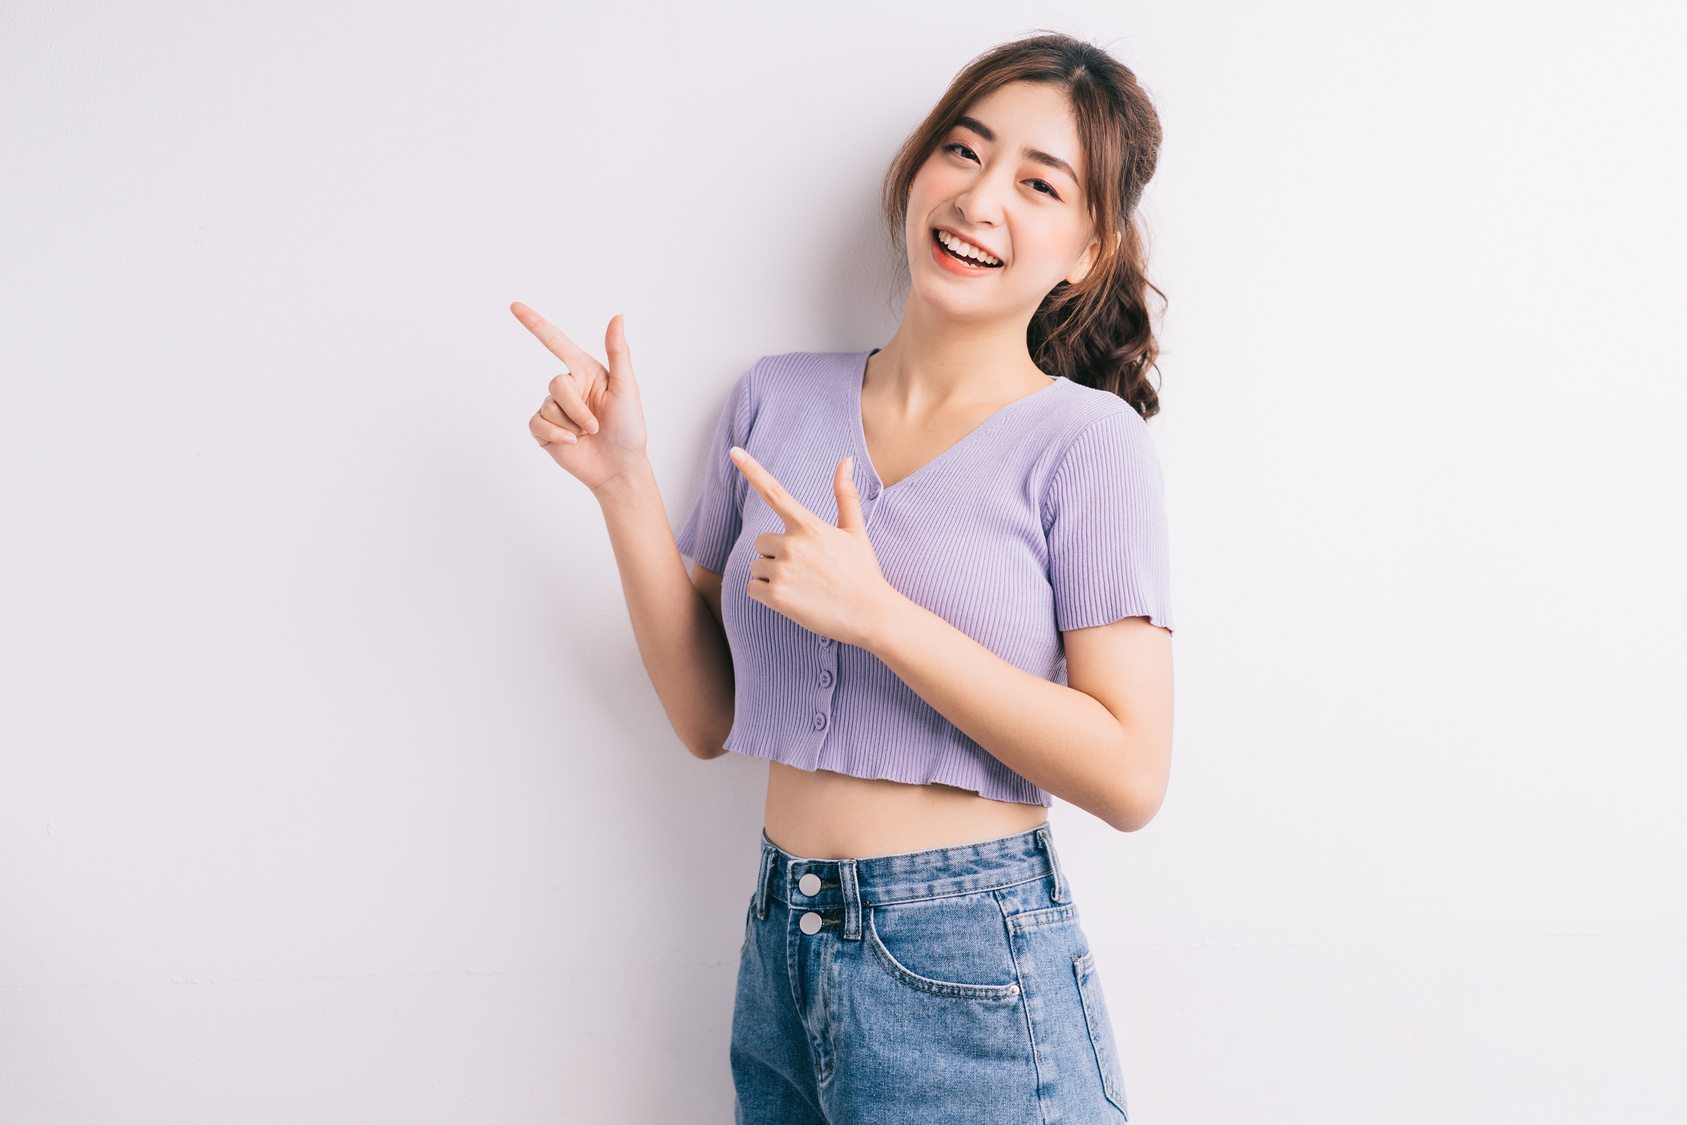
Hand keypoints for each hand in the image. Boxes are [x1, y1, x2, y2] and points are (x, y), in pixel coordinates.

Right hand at [514, 302, 648, 494]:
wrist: (619, 468)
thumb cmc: (629, 428)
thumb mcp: (627, 388)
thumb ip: (618, 352)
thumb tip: (618, 317)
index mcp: (586, 371)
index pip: (556, 342)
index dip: (535, 324)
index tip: (515, 306)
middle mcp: (568, 387)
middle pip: (556, 384)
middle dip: (577, 408)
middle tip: (596, 426)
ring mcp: (555, 409)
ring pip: (549, 406)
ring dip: (571, 424)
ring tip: (589, 435)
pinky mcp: (544, 430)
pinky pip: (537, 424)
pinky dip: (555, 434)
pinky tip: (571, 443)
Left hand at [730, 447, 902, 647]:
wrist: (869, 614)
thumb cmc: (862, 572)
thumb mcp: (855, 531)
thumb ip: (845, 495)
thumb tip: (846, 460)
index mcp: (809, 526)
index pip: (775, 493)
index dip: (752, 470)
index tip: (735, 452)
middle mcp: (792, 545)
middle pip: (760, 542)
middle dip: (774, 554)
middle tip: (804, 569)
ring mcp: (782, 571)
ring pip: (757, 567)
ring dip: (772, 577)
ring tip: (803, 586)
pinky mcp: (776, 597)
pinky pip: (752, 589)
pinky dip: (766, 596)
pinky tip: (793, 600)